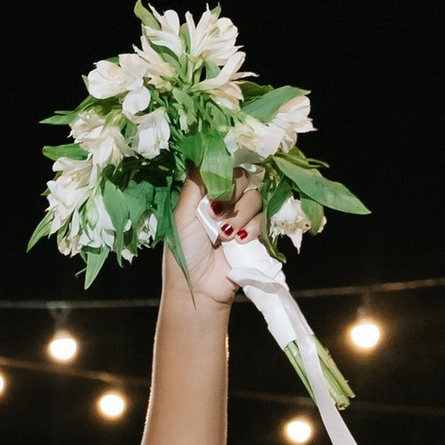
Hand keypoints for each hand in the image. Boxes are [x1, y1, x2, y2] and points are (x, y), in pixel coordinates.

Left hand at [167, 167, 262, 313]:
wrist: (199, 289)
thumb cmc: (184, 253)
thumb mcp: (181, 216)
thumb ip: (194, 184)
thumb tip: (204, 154)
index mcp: (204, 195)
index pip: (223, 168)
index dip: (224, 174)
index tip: (218, 188)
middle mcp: (224, 203)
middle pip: (243, 179)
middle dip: (232, 196)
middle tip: (217, 216)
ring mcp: (241, 218)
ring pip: (255, 198)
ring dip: (240, 215)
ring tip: (225, 236)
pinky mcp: (255, 234)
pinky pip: (263, 218)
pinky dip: (252, 229)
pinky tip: (239, 242)